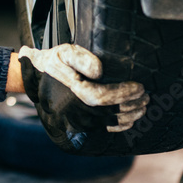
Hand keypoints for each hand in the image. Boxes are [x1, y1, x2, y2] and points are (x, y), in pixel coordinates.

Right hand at [18, 44, 148, 150]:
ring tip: (142, 107)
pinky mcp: (78, 126)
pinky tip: (130, 120)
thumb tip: (99, 70)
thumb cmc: (53, 62)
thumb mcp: (64, 53)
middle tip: (146, 98)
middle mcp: (74, 110)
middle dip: (132, 105)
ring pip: (109, 122)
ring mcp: (76, 120)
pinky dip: (119, 126)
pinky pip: (103, 129)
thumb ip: (81, 59)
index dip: (125, 93)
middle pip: (110, 112)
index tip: (140, 87)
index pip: (104, 96)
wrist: (35, 76)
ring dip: (130, 116)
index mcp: (73, 91)